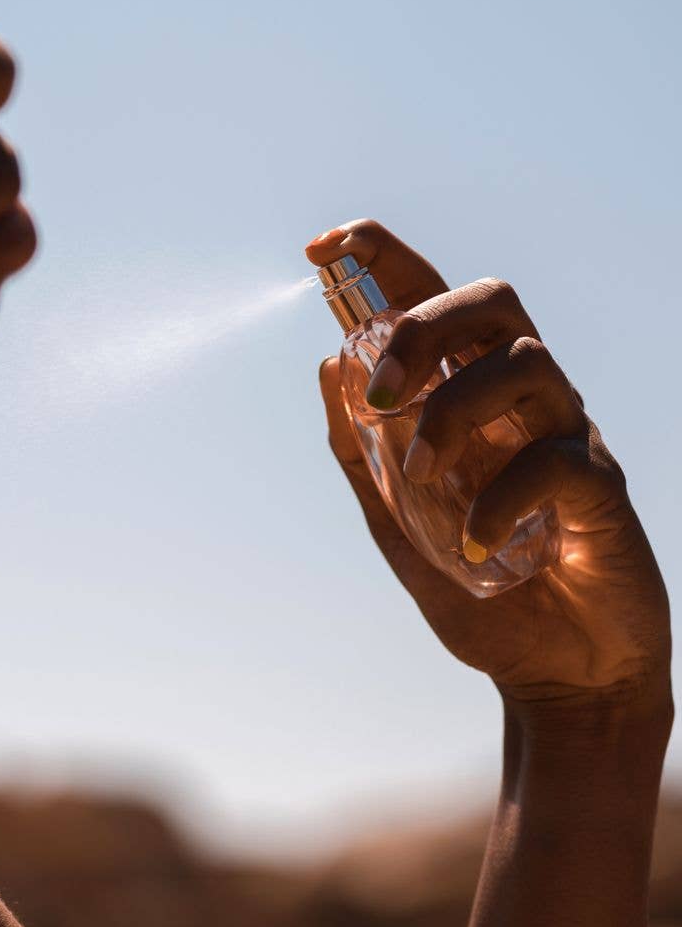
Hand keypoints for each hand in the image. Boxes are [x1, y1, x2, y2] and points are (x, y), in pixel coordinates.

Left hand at [306, 220, 671, 716]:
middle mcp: (525, 403)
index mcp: (472, 399)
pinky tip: (476, 548)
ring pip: (527, 364)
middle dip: (422, 327)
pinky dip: (501, 501)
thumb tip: (328, 367)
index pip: (434, 301)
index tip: (324, 244)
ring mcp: (569, 438)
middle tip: (379, 392)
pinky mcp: (602, 491)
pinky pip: (556, 463)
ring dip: (456, 412)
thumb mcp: (399, 526)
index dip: (385, 259)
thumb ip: (362, 455)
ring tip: (424, 478)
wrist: (563, 682)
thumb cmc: (488, 596)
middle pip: (491, 303)